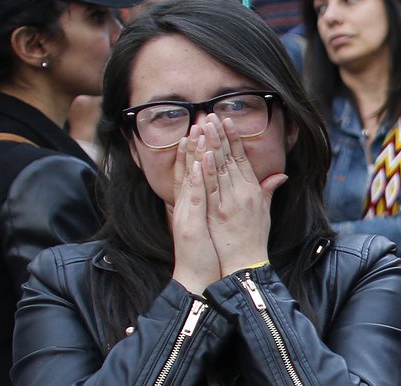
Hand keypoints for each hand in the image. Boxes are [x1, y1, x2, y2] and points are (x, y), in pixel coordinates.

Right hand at [170, 126, 221, 292]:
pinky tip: (197, 163)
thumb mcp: (208, 225)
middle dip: (193, 144)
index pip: (192, 172)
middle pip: (188, 169)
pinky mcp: (190, 223)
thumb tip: (215, 192)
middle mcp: (185, 205)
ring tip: (196, 131)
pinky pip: (193, 197)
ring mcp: (186, 213)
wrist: (196, 279)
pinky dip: (194, 179)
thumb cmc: (204, 254)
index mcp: (191, 205)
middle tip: (199, 120)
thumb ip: (212, 206)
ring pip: (188, 178)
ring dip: (191, 154)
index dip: (196, 150)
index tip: (202, 130)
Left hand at [200, 115, 286, 275]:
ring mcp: (229, 201)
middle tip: (211, 115)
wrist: (245, 264)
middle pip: (229, 158)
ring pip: (219, 168)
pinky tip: (203, 155)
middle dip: (220, 135)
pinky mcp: (217, 212)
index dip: (234, 139)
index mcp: (252, 190)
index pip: (241, 158)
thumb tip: (280, 176)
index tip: (226, 121)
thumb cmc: (254, 240)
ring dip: (212, 146)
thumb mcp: (265, 212)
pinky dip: (207, 170)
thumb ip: (268, 191)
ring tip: (204, 127)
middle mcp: (242, 192)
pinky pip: (211, 187)